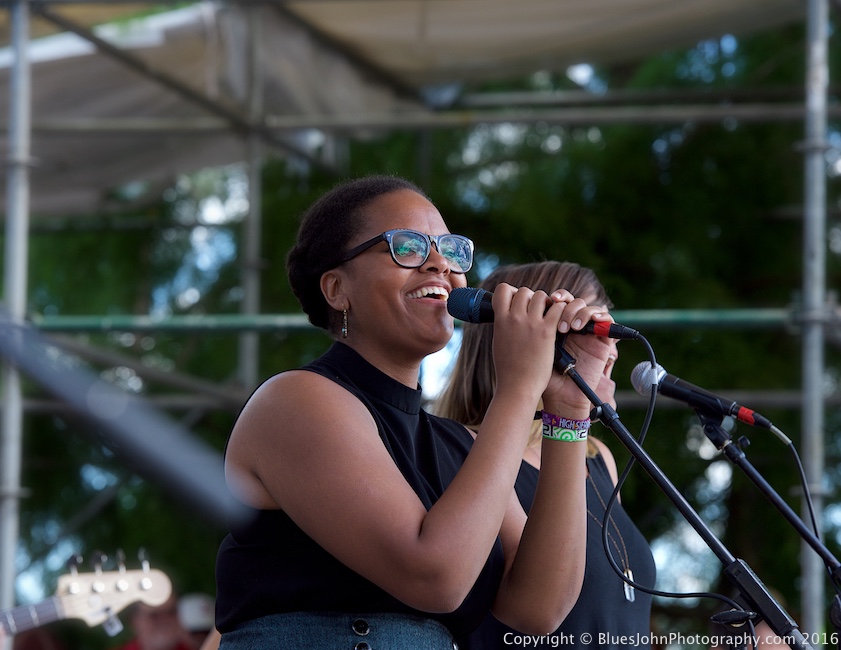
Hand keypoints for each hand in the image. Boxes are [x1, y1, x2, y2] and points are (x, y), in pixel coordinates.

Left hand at [543, 294, 612, 411]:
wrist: (560, 394)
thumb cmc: (545, 374)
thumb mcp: (538, 346)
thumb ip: (539, 326)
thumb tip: (535, 304)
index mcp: (557, 324)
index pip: (561, 301)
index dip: (558, 297)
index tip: (550, 300)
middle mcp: (574, 326)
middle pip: (575, 302)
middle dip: (568, 307)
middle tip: (560, 326)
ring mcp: (588, 333)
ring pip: (591, 308)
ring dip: (582, 313)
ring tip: (572, 328)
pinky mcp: (603, 341)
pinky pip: (608, 321)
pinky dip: (602, 317)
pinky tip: (591, 322)